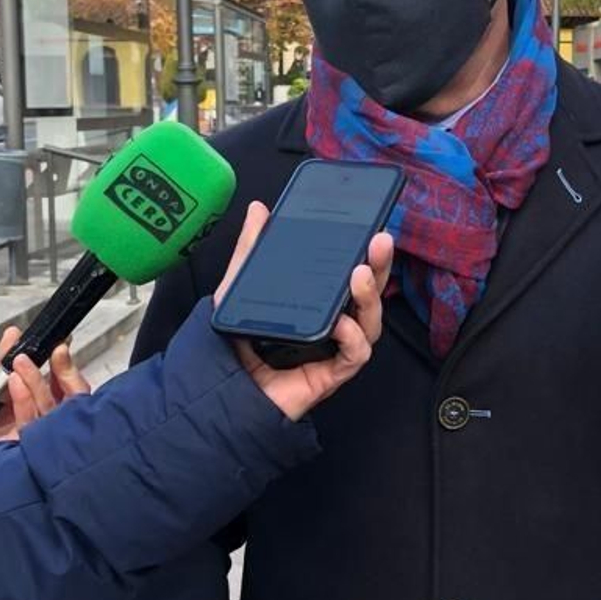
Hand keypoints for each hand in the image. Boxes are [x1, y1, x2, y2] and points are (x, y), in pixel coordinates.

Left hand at [0, 326, 91, 445]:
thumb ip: (5, 360)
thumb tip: (13, 334)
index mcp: (52, 405)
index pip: (73, 387)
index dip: (70, 367)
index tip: (61, 347)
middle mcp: (53, 422)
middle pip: (71, 398)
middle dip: (62, 371)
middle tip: (51, 350)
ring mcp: (42, 436)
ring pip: (50, 408)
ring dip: (37, 381)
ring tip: (20, 362)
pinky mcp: (27, 447)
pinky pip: (30, 423)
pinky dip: (23, 399)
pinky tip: (15, 383)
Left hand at [215, 201, 395, 421]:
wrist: (220, 390)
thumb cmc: (234, 343)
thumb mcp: (239, 288)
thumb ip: (250, 250)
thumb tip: (259, 210)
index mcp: (318, 301)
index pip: (351, 273)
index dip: (368, 252)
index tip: (374, 226)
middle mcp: (333, 323)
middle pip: (368, 293)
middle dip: (380, 266)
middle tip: (380, 240)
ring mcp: (335, 349)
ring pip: (370, 323)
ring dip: (371, 297)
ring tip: (360, 273)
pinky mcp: (331, 374)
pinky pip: (355, 355)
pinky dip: (353, 338)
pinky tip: (341, 324)